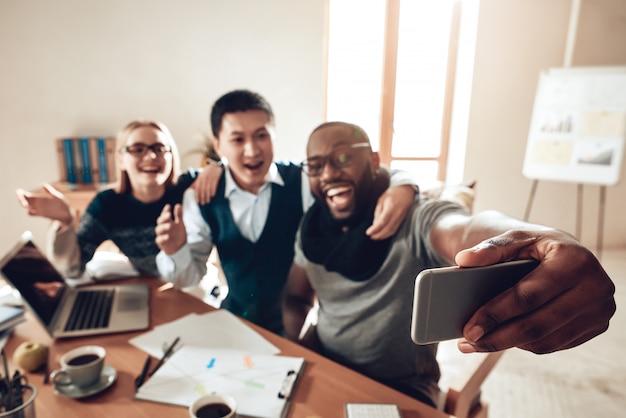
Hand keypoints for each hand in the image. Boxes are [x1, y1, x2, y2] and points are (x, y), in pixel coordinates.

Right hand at [15, 183, 72, 225]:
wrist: (67, 214)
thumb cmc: (62, 204)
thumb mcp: (57, 196)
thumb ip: (50, 191)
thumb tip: (42, 184)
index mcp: (39, 198)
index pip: (26, 195)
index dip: (20, 193)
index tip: (19, 192)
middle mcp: (37, 204)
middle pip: (24, 201)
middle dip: (20, 199)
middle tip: (22, 199)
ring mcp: (38, 210)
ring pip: (27, 207)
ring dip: (25, 205)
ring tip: (26, 204)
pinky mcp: (42, 215)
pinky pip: (33, 214)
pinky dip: (30, 212)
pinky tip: (30, 210)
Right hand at [155, 204, 186, 254]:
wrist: (179, 247)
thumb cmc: (178, 234)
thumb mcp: (180, 224)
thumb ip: (178, 215)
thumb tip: (178, 204)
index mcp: (167, 222)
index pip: (164, 215)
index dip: (165, 210)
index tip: (168, 206)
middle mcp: (163, 227)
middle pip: (160, 221)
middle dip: (164, 217)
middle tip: (169, 215)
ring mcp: (161, 235)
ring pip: (158, 230)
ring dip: (163, 227)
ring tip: (170, 226)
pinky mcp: (161, 243)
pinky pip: (159, 240)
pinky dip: (162, 238)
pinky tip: (167, 237)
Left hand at [192, 162, 222, 204]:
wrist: (215, 165)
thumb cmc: (206, 172)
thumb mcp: (200, 176)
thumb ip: (195, 183)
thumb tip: (190, 189)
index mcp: (199, 178)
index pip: (197, 188)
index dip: (197, 195)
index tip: (197, 201)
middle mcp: (204, 179)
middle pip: (202, 190)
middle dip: (202, 197)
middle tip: (203, 203)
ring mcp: (210, 178)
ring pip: (208, 189)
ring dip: (207, 196)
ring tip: (208, 201)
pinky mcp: (215, 178)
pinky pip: (214, 186)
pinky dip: (213, 191)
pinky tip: (212, 196)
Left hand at [366, 184, 415, 239]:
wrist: (406, 191)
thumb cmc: (393, 193)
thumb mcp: (382, 199)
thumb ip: (378, 212)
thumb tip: (375, 224)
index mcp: (391, 207)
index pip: (382, 221)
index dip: (375, 229)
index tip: (368, 232)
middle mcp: (397, 214)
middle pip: (388, 228)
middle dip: (378, 235)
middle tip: (370, 236)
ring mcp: (401, 218)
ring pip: (392, 230)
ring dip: (383, 236)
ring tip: (375, 237)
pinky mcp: (403, 220)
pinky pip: (396, 229)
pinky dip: (389, 234)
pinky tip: (383, 234)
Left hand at [454, 229, 615, 353]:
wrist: (566, 252)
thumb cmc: (538, 245)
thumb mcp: (516, 239)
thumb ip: (490, 248)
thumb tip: (463, 259)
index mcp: (575, 260)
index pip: (529, 296)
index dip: (496, 313)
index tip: (469, 328)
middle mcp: (595, 287)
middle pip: (538, 325)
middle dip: (498, 337)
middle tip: (467, 342)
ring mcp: (600, 310)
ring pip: (546, 340)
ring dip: (509, 345)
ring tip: (477, 343)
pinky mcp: (596, 326)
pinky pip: (555, 344)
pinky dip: (526, 344)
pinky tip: (503, 338)